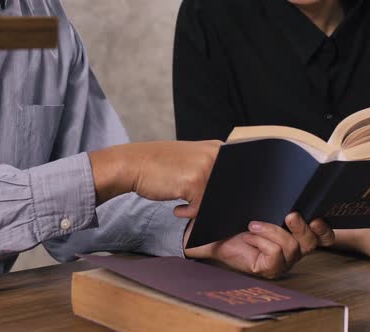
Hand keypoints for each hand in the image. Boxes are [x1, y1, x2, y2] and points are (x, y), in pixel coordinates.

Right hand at [89, 140, 222, 218]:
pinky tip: (177, 208)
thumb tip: (230, 193)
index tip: (214, 197)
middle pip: (229, 190)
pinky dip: (188, 213)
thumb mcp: (190, 160)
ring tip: (184, 205)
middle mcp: (214, 155)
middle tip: (195, 204)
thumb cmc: (158, 165)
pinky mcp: (194, 184)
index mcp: (216, 147)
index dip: (229, 191)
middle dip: (215, 202)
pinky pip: (201, 209)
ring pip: (215, 201)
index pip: (237, 175)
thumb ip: (210, 169)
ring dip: (200, 208)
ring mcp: (205, 169)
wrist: (132, 164)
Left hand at [184, 213, 334, 278]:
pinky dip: (262, 241)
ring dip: (272, 231)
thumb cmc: (238, 218)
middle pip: (311, 242)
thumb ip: (278, 198)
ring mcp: (283, 262)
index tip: (317, 216)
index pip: (323, 237)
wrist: (213, 233)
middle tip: (290, 215)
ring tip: (253, 224)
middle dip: (302, 227)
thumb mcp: (261, 206)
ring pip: (292, 246)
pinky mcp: (270, 269)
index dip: (325, 229)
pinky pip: (276, 254)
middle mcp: (293, 250)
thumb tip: (288, 173)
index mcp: (295, 234)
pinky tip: (248, 237)